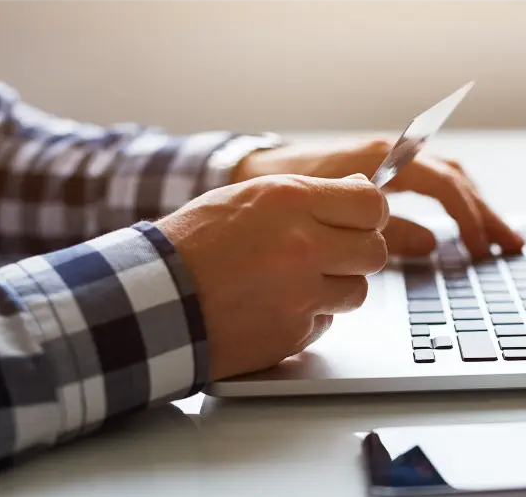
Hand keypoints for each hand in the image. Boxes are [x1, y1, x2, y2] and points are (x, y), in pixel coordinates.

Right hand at [156, 173, 388, 380]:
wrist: (152, 301)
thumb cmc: (195, 244)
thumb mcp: (251, 197)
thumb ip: (312, 194)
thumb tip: (363, 193)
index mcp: (291, 201)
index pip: (372, 205)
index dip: (370, 214)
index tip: (359, 220)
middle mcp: (303, 246)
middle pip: (374, 250)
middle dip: (358, 251)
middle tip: (331, 252)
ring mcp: (301, 294)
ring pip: (357, 290)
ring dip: (337, 286)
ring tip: (296, 280)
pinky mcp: (294, 333)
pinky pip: (327, 321)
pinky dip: (310, 315)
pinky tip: (276, 304)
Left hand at [233, 139, 523, 257]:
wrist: (257, 170)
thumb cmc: (289, 193)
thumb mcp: (337, 216)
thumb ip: (384, 231)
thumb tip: (430, 244)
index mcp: (386, 159)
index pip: (445, 185)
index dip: (467, 218)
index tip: (478, 248)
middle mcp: (395, 154)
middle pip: (457, 179)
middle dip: (485, 213)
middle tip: (510, 245)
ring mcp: (394, 160)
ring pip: (450, 178)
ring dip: (476, 206)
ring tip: (499, 237)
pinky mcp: (389, 171)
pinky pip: (435, 182)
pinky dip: (456, 202)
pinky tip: (466, 223)